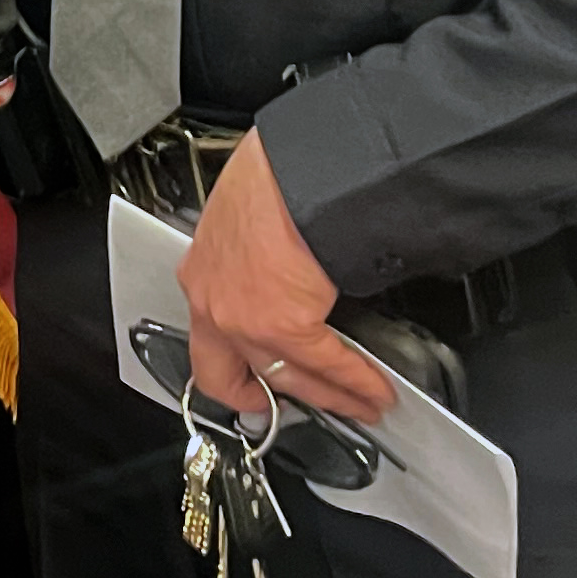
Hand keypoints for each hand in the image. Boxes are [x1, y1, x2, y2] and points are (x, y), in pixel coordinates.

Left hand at [179, 128, 392, 424]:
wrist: (295, 168)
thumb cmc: (273, 179)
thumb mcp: (241, 220)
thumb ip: (251, 259)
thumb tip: (281, 271)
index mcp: (202, 275)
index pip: (212, 341)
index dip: (233, 374)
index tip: (250, 388)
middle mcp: (214, 306)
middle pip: (237, 376)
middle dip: (270, 401)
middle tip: (293, 409)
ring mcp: (246, 321)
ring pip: (288, 378)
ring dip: (329, 398)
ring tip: (357, 406)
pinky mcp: (285, 325)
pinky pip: (326, 365)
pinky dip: (356, 382)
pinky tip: (374, 391)